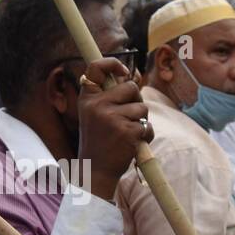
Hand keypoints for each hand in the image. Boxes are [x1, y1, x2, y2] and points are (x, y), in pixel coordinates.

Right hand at [78, 57, 152, 201]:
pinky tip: (132, 145)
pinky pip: (147, 126)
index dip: (113, 63)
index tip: (124, 72)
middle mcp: (97, 105)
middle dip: (136, 100)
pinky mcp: (127, 131)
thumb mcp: (94, 115)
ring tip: (127, 135)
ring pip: (142, 108)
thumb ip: (108, 96)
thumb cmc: (99, 141)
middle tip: (127, 118)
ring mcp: (112, 118)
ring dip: (141, 121)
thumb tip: (132, 77)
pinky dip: (145, 136)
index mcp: (87, 99)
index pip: (95, 67)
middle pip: (131, 87)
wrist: (96, 171)